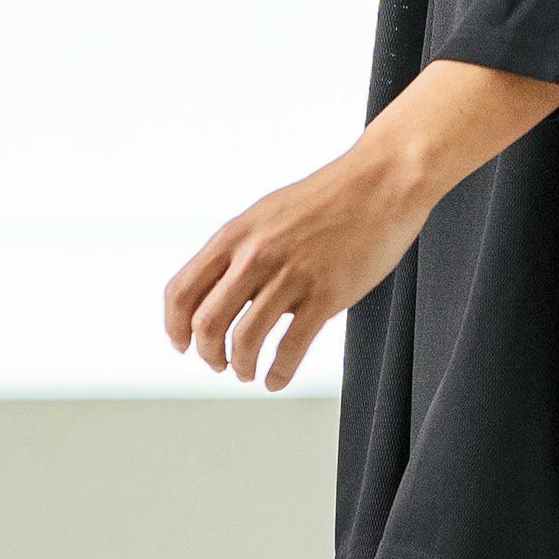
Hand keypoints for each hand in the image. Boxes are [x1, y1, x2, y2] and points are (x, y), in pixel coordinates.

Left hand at [163, 140, 431, 390]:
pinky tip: (277, 378)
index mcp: (236, 234)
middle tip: (219, 364)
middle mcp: (257, 254)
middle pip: (207, 323)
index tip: (182, 345)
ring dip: (241, 367)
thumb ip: (244, 249)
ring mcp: (292, 274)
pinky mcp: (327, 292)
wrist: (383, 180)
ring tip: (249, 372)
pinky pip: (290, 348)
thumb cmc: (330, 197)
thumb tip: (228, 293)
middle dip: (208, 354)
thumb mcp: (270, 212)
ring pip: (244, 340)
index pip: (181, 291)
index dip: (175, 327)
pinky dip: (278, 373)